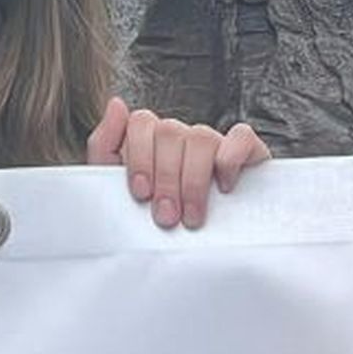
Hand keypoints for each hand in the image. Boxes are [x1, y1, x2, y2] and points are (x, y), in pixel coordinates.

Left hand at [87, 97, 270, 229]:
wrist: (187, 250)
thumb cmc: (149, 215)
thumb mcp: (114, 183)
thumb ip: (105, 143)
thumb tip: (116, 103)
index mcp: (149, 138)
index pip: (142, 122)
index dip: (140, 156)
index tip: (141, 194)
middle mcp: (181, 135)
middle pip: (170, 132)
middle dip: (165, 178)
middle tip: (166, 217)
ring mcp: (213, 141)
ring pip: (201, 136)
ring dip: (193, 180)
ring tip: (192, 216)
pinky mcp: (247, 151)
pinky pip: (242, 137)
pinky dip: (231, 159)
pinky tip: (224, 187)